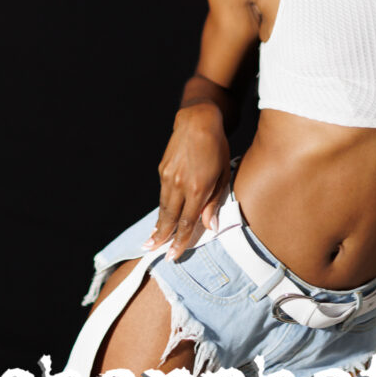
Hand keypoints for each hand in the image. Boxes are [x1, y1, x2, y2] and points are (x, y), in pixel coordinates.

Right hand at [143, 103, 230, 261]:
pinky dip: (161, 207)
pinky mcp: (162, 170)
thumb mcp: (223, 174)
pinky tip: (160, 216)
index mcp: (198, 188)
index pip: (187, 222)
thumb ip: (215, 202)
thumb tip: (211, 226)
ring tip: (152, 240)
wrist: (197, 121)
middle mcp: (179, 185)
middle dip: (162, 238)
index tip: (174, 255)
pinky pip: (162, 194)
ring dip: (158, 225)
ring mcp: (168, 177)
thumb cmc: (217, 147)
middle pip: (169, 218)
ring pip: (163, 207)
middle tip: (154, 253)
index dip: (180, 241)